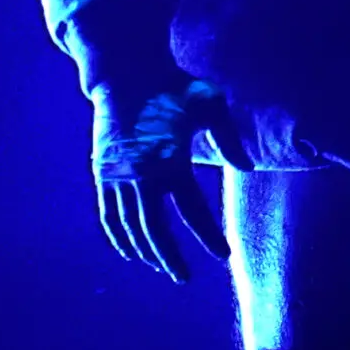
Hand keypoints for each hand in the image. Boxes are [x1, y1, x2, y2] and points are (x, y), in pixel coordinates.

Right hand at [92, 81, 246, 283]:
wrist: (125, 71)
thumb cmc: (173, 86)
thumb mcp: (211, 104)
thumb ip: (230, 138)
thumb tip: (247, 169)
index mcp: (172, 161)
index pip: (194, 211)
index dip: (209, 236)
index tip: (223, 255)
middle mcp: (142, 174)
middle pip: (156, 229)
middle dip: (169, 257)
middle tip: (182, 278)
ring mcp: (118, 176)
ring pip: (131, 227)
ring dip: (145, 251)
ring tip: (161, 267)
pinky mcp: (102, 173)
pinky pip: (109, 216)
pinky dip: (118, 237)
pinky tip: (130, 252)